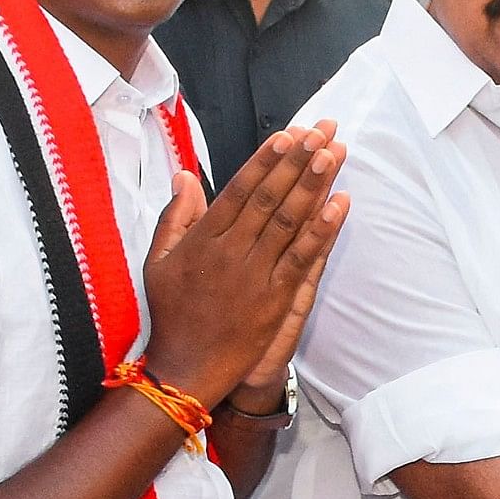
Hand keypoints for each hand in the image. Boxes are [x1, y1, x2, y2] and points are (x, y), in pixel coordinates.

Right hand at [140, 125, 347, 405]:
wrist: (187, 368)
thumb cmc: (172, 314)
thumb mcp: (159, 262)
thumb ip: (175, 217)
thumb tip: (183, 176)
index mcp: (203, 238)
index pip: (240, 189)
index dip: (266, 160)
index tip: (288, 134)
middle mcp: (231, 251)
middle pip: (270, 197)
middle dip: (298, 161)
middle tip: (321, 130)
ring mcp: (256, 275)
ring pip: (290, 221)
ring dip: (314, 185)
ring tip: (334, 154)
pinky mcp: (276, 299)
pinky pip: (303, 258)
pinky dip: (322, 230)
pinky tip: (340, 204)